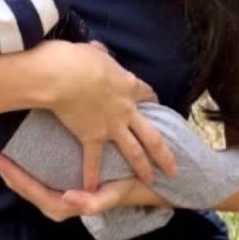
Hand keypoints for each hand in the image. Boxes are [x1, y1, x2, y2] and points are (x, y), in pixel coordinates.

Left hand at [0, 142, 171, 221]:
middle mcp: (53, 203)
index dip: (6, 170)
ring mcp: (54, 194)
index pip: (25, 187)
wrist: (138, 185)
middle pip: (17, 184)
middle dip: (0, 165)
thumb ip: (92, 201)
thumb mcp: (111, 195)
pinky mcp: (58, 184)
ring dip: (6, 164)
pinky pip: (32, 175)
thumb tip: (68, 198)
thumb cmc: (122, 188)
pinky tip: (10, 150)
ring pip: (21, 181)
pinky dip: (19, 162)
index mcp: (60, 206)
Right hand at [39, 40, 176, 188]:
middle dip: (164, 152)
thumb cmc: (78, 59)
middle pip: (152, 134)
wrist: (64, 76)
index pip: (146, 94)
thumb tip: (98, 50)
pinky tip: (92, 189)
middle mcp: (126, 110)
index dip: (151, 100)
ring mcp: (112, 126)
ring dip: (143, 167)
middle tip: (174, 167)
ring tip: (150, 180)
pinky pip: (94, 159)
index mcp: (128, 85)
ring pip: (134, 151)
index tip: (155, 104)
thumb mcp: (95, 52)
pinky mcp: (92, 136)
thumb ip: (100, 54)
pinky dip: (92, 174)